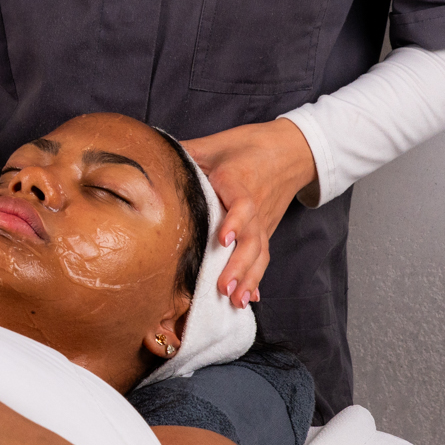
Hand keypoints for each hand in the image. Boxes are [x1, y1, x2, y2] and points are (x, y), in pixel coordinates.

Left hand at [183, 118, 317, 308]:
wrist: (290, 149)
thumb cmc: (248, 144)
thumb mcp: (215, 143)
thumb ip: (186, 152)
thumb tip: (153, 156)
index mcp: (238, 181)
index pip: (242, 203)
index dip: (234, 221)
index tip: (222, 240)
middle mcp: (253, 205)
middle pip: (252, 238)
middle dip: (238, 265)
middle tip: (223, 288)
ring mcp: (261, 220)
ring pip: (259, 252)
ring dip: (248, 278)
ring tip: (235, 301)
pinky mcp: (264, 230)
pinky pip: (262, 256)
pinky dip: (256, 278)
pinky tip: (248, 299)